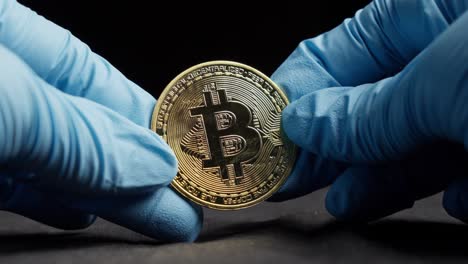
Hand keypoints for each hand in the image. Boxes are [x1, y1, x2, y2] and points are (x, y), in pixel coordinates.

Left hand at [0, 0, 201, 241]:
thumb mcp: (3, 99)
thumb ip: (76, 133)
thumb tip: (156, 165)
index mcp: (7, 33)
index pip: (98, 78)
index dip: (151, 120)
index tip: (194, 158)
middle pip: (83, 129)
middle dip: (137, 171)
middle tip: (188, 207)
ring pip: (52, 165)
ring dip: (103, 195)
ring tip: (155, 219)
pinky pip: (14, 188)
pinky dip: (49, 205)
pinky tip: (80, 217)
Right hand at [270, 0, 467, 221]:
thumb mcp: (440, 85)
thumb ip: (368, 113)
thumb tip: (301, 123)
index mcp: (428, 10)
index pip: (339, 52)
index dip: (298, 95)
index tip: (266, 135)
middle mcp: (451, 52)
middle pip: (372, 104)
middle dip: (332, 147)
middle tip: (290, 179)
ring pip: (417, 142)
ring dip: (381, 179)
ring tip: (344, 203)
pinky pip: (467, 166)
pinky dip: (455, 190)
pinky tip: (451, 199)